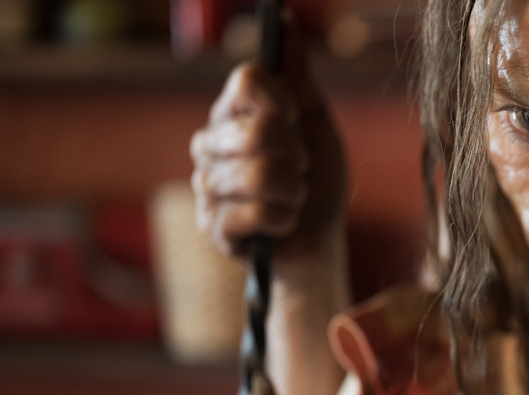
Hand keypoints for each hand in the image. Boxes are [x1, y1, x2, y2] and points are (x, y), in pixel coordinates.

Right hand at [190, 10, 347, 271]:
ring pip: (257, 175)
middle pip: (257, 129)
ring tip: (294, 198)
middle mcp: (210, 143)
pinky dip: (283, 219)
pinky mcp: (213, 227)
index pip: (248, 79)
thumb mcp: (315, 123)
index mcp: (232, 112)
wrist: (321, 238)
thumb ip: (298, 76)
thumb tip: (287, 22)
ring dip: (293, 191)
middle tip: (302, 169)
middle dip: (297, 155)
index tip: (296, 120)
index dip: (283, 100)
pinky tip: (282, 223)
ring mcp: (207, 186)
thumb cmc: (317, 179)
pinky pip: (254, 214)